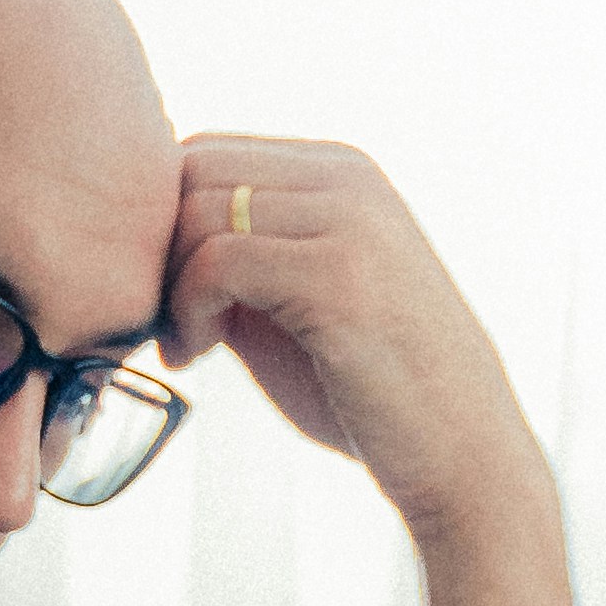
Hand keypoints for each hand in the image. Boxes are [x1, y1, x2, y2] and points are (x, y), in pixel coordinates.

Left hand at [161, 135, 554, 559]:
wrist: (460, 454)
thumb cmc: (371, 391)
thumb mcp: (292, 304)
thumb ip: (237, 259)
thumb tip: (144, 240)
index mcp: (340, 173)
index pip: (206, 151)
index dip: (162, 222)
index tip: (166, 298)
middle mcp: (348, 178)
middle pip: (193, 168)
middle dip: (157, 247)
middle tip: (162, 323)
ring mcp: (348, 220)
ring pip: (198, 210)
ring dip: (168, 284)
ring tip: (184, 345)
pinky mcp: (338, 274)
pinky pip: (217, 261)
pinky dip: (187, 311)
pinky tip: (196, 358)